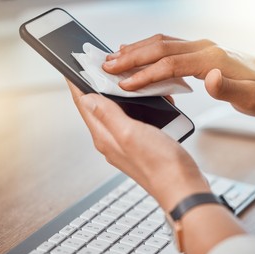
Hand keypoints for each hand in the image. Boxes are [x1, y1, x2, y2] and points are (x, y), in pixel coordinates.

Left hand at [67, 81, 209, 211]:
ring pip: (114, 112)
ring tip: (118, 79)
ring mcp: (125, 143)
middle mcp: (111, 140)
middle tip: (96, 67)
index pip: (84, 105)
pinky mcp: (140, 144)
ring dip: (116, 95)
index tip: (73, 67)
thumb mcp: (130, 133)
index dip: (76, 83)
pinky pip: (130, 120)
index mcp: (105, 136)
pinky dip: (134, 106)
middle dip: (95, 86)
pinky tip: (143, 100)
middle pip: (96, 107)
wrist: (181, 186)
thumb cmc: (159, 164)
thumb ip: (108, 115)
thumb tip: (87, 98)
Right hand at [103, 34, 254, 116]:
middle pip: (160, 47)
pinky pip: (169, 45)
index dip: (146, 74)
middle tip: (106, 65)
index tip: (126, 84)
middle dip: (132, 56)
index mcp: (212, 60)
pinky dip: (149, 48)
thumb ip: (227, 88)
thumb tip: (208, 77)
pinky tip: (139, 53)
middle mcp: (204, 49)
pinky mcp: (201, 52)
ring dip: (137, 49)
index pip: (170, 64)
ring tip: (114, 57)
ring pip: (162, 43)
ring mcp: (202, 48)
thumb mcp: (251, 98)